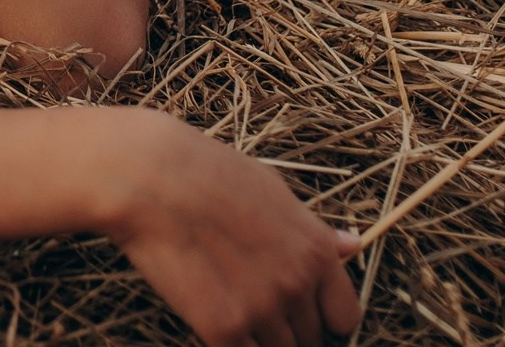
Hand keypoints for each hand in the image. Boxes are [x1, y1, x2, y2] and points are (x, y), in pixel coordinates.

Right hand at [94, 108, 362, 346]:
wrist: (150, 177)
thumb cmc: (209, 174)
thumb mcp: (274, 191)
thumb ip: (315, 229)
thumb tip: (353, 246)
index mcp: (315, 252)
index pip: (345, 317)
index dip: (324, 318)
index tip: (303, 312)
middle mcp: (296, 285)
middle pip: (310, 340)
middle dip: (289, 328)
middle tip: (255, 303)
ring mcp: (261, 310)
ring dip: (259, 338)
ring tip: (230, 305)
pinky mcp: (222, 328)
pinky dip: (232, 344)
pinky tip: (212, 320)